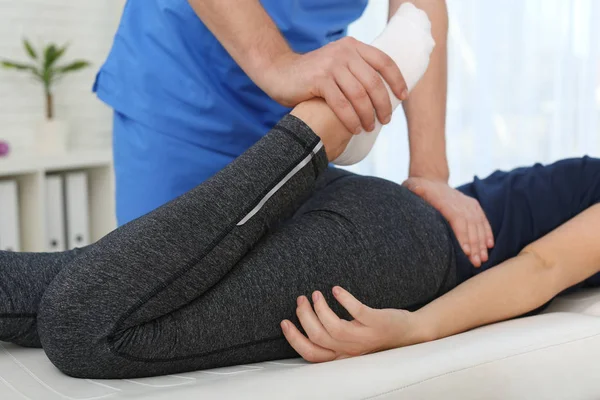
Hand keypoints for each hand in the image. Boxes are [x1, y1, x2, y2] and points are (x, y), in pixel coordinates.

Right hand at [261, 37, 407, 134]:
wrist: (279, 72)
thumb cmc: (312, 76)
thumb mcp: (337, 65)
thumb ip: (356, 72)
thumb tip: (382, 94)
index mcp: (353, 47)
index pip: (384, 62)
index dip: (397, 80)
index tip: (403, 96)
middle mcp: (344, 53)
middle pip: (374, 82)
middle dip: (383, 104)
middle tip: (386, 120)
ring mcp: (331, 65)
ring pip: (359, 95)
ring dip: (368, 115)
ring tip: (369, 127)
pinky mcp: (319, 80)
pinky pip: (342, 104)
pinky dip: (351, 120)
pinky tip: (355, 129)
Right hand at [281, 286, 423, 362]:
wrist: (409, 333)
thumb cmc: (377, 335)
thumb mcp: (352, 341)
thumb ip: (333, 335)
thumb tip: (308, 319)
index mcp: (343, 354)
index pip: (312, 354)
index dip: (295, 338)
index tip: (284, 321)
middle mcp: (352, 349)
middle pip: (318, 337)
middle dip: (304, 317)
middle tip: (301, 299)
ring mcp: (365, 336)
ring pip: (334, 327)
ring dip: (321, 308)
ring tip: (316, 293)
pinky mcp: (377, 322)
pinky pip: (357, 312)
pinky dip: (345, 300)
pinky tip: (336, 289)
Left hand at [403, 177, 493, 266]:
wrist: (432, 180)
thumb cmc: (419, 188)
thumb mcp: (413, 187)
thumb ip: (414, 190)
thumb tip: (414, 190)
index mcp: (446, 203)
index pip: (457, 220)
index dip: (462, 236)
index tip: (466, 252)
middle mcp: (461, 204)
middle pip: (470, 227)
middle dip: (474, 246)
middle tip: (476, 263)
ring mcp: (469, 204)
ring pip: (478, 225)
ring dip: (482, 243)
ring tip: (483, 259)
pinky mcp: (474, 205)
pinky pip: (483, 220)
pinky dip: (487, 232)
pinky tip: (489, 245)